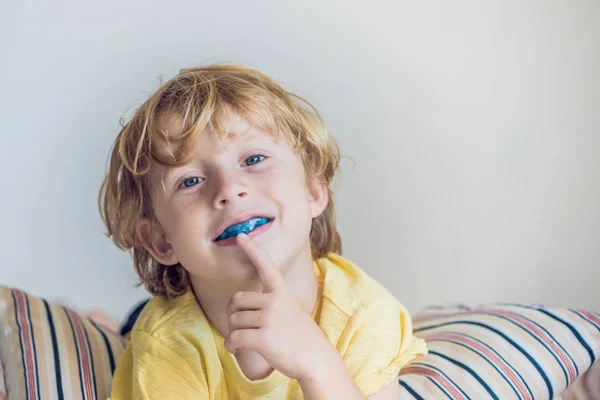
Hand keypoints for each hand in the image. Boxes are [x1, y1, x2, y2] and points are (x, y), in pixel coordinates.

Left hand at [223, 233, 334, 380]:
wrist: (317, 359)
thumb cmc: (302, 338)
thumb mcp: (292, 311)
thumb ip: (273, 303)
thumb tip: (245, 308)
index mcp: (282, 292)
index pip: (266, 266)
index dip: (252, 250)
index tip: (241, 236)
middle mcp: (275, 301)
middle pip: (236, 300)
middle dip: (233, 315)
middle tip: (240, 327)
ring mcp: (269, 318)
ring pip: (233, 320)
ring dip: (233, 333)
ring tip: (242, 342)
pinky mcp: (263, 337)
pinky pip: (234, 337)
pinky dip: (231, 345)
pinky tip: (236, 349)